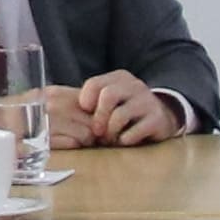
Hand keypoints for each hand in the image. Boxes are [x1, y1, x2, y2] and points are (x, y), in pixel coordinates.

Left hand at [54, 72, 186, 148]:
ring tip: (111, 139)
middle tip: (97, 131)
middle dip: (98, 118)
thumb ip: (90, 100)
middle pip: (108, 96)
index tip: (86, 112)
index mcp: (119, 78)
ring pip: (120, 116)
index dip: (86, 100)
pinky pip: (134, 132)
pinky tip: (125, 141)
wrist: (164, 116)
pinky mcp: (157, 119)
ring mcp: (147, 102)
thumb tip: (55, 103)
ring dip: (111, 132)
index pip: (95, 84)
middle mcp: (134, 86)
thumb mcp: (110, 99)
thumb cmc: (128, 110)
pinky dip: (125, 140)